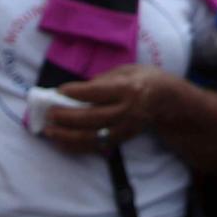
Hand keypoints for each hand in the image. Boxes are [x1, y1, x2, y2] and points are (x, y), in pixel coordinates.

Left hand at [44, 65, 170, 153]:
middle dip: (67, 117)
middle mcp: (126, 111)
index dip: (76, 92)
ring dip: (67, 136)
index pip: (97, 93)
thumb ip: (104, 79)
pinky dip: (76, 146)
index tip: (59, 91)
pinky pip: (96, 146)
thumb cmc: (145, 79)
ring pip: (91, 137)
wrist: (167, 101)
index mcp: (128, 89)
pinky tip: (61, 142)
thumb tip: (79, 90)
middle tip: (49, 113)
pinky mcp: (121, 139)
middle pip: (91, 117)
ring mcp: (124, 128)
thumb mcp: (128, 69)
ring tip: (49, 131)